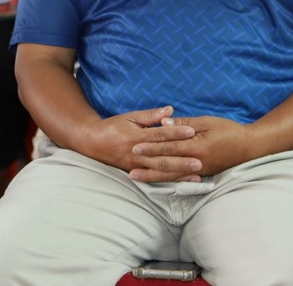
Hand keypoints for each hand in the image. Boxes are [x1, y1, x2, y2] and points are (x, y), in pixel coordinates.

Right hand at [80, 106, 202, 182]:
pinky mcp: (135, 173)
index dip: (175, 132)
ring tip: (196, 173)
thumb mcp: (130, 117)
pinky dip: (170, 180)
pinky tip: (183, 181)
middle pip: (162, 156)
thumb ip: (150, 116)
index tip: (192, 131)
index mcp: (136, 136)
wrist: (92, 142)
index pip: (159, 135)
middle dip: (181, 159)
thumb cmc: (112, 127)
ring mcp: (136, 165)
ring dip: (179, 173)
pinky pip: (155, 178)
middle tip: (200, 159)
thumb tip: (170, 110)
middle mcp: (137, 153)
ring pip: (160, 170)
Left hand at [129, 114, 254, 178]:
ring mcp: (199, 170)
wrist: (250, 148)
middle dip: (146, 163)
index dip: (150, 147)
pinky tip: (157, 181)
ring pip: (171, 175)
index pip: (168, 146)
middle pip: (166, 163)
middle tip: (129, 163)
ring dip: (152, 175)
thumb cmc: (229, 131)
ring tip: (135, 176)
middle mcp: (196, 161)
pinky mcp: (202, 175)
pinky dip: (166, 180)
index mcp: (196, 145)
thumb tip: (164, 123)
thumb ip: (185, 124)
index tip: (134, 147)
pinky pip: (180, 179)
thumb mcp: (207, 122)